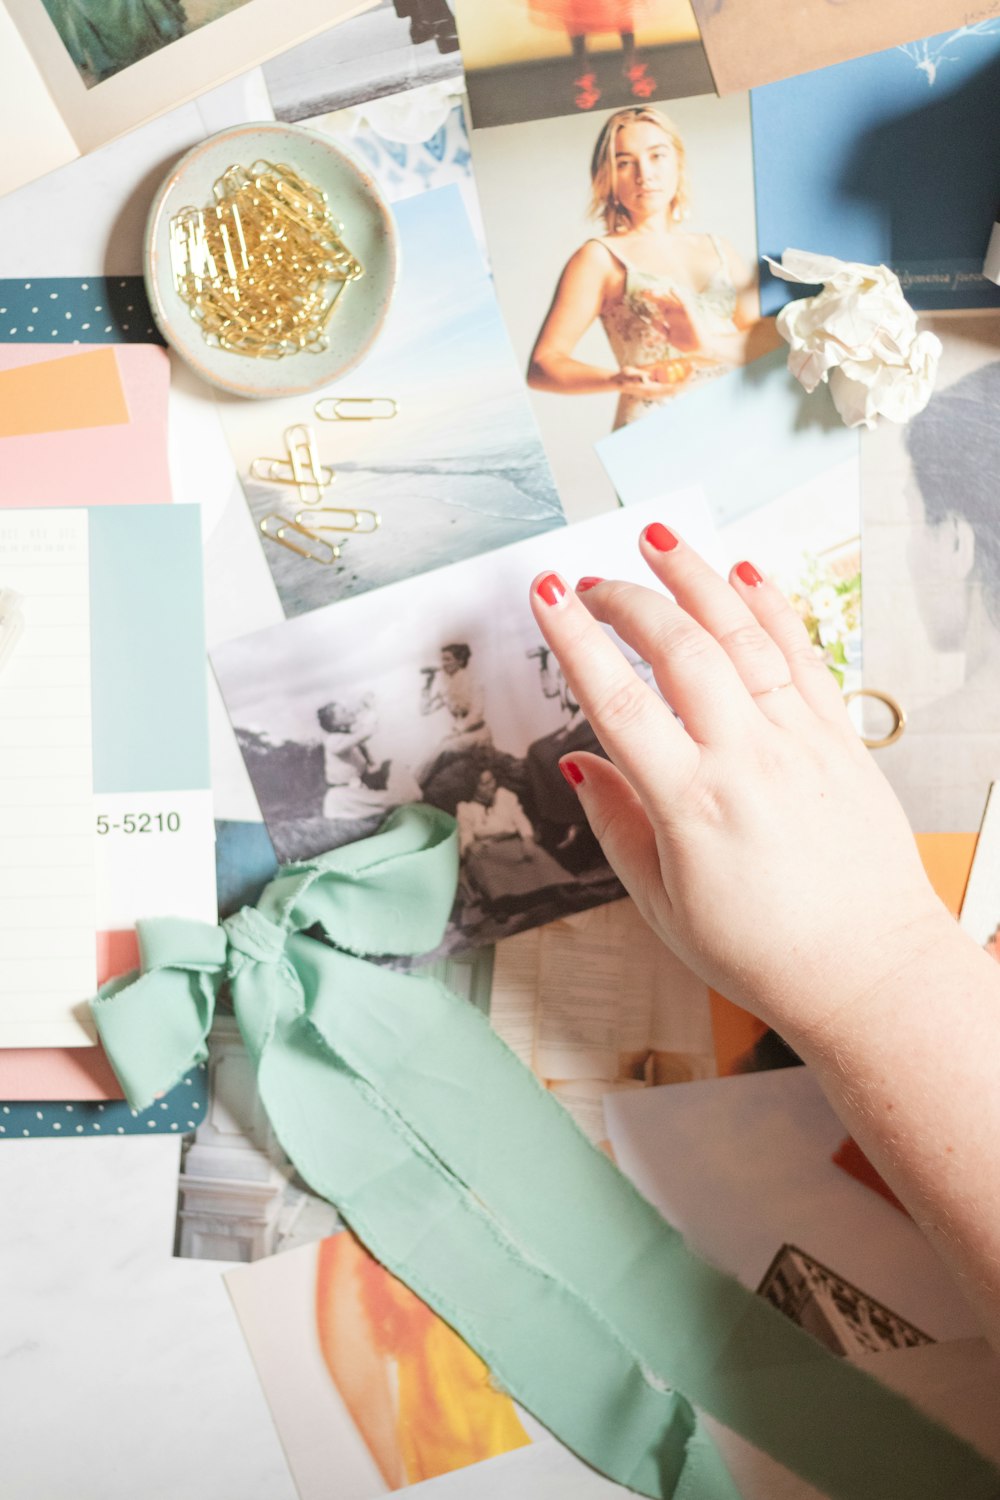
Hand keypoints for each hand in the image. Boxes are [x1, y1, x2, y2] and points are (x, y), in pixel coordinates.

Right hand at [529, 532, 955, 1052]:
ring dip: (696, 579)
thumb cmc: (767, 954)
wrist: (870, 973)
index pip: (619, 701)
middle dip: (628, 600)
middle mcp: (749, 760)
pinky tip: (744, 575)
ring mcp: (801, 743)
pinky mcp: (839, 740)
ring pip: (744, 636)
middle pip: (680, 650)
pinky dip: (772, 607)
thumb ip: (617, 825)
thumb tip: (579, 766)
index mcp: (693, 806)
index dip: (576, 639)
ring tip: (658, 541)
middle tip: (592, 580)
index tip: (549, 594)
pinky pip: (804, 656)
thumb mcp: (663, 906)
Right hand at [613, 363, 690, 397]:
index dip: (683, 381)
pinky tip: (683, 366)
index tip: (691, 373)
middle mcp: (659, 391)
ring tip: (692, 365)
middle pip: (678, 387)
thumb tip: (644, 378)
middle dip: (687, 377)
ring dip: (684, 375)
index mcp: (654, 391)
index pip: (674, 388)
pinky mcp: (658, 383)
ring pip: (676, 383)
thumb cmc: (624, 378)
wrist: (620, 381)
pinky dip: (677, 374)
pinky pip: (670, 380)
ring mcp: (659, 388)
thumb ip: (637, 376)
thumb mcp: (629, 375)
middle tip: (695, 366)